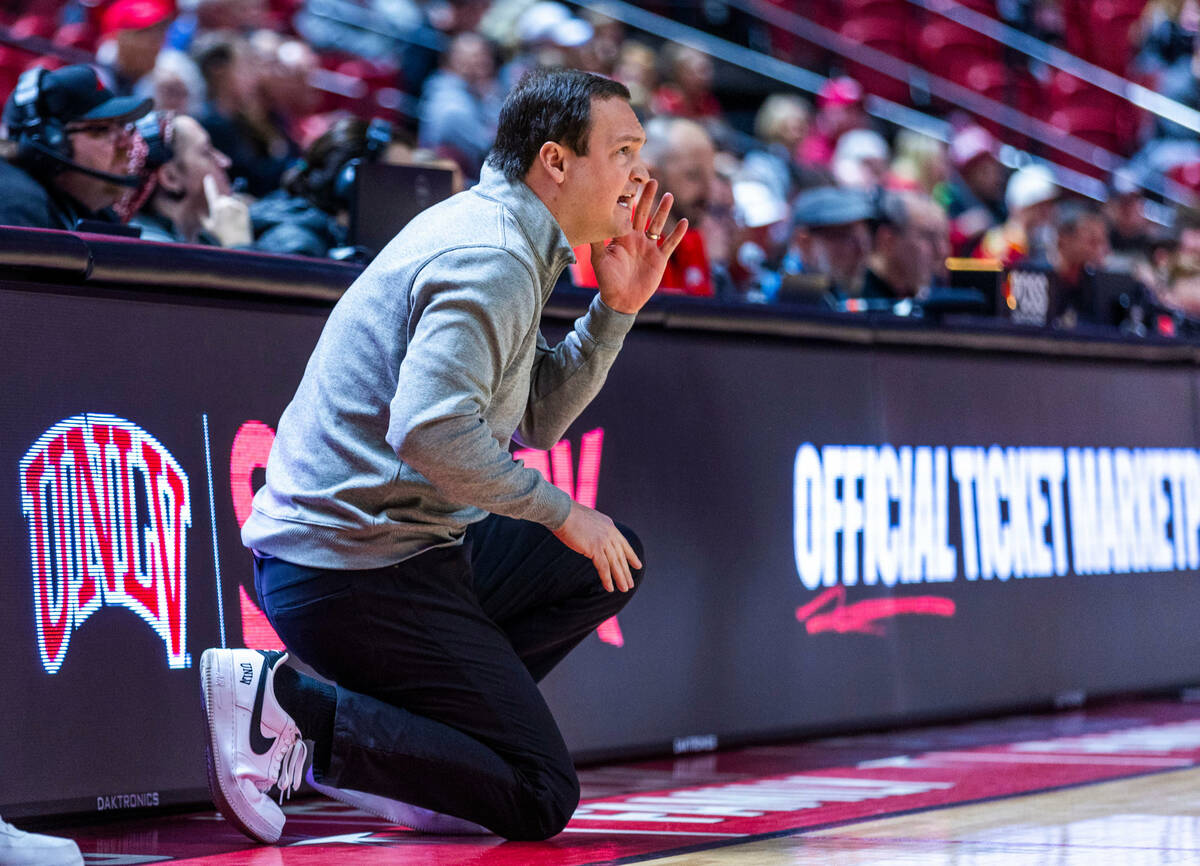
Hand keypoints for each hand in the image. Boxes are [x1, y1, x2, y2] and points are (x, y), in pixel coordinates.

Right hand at [201, 174, 251, 247]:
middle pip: (223, 198)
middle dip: (222, 204)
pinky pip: (239, 205)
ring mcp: (236, 206)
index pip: (211, 192)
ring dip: (230, 206)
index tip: (208, 177)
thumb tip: (199, 212)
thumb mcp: (208, 227)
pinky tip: (236, 218)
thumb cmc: (221, 236)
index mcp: (216, 207)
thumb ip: (202, 217)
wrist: (238, 242)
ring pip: (231, 201)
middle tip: (223, 216)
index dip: (209, 184)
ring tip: (231, 219)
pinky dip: (237, 209)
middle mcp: (226, 204)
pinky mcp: (245, 209)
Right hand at [552, 500, 641, 591]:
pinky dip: (607, 579)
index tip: (637, 565)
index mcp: (609, 526)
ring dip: (620, 578)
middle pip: (621, 556)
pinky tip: (610, 588)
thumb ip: (595, 530)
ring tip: (624, 589)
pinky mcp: (595, 548)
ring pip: (615, 564)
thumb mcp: (588, 521)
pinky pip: (604, 567)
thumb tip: (594, 540)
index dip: (631, 556)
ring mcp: (604, 541)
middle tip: (630, 583)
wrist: (561, 511)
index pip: (623, 544)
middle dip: (626, 571)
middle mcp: (610, 533)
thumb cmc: (568, 515)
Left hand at [590, 178, 688, 314]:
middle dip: (647, 198)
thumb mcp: (598, 259)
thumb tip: (588, 222)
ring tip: (668, 195)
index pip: (625, 213)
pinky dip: (677, 234)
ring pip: (657, 225)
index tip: (629, 181)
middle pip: (643, 214)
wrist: (620, 300)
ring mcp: (649, 247)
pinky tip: (683, 222)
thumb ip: (596, 240)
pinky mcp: (659, 258)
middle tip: (651, 180)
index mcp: (621, 237)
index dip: (628, 199)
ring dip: (663, 211)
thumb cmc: (607, 280)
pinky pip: (669, 243)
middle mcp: (636, 239)